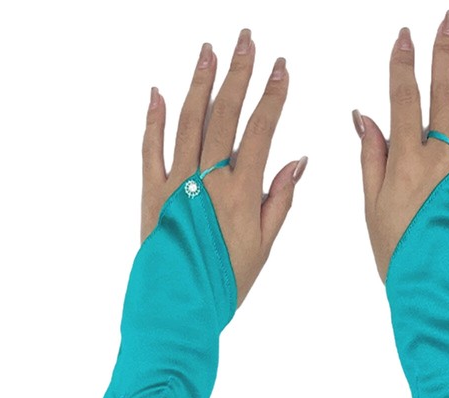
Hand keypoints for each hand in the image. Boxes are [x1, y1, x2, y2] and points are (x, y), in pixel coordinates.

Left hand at [141, 29, 307, 306]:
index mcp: (241, 192)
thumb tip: (297, 160)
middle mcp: (208, 180)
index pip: (261, 130)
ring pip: (189, 121)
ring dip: (200, 83)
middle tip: (246, 40)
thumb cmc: (224, 282)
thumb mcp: (264, 246)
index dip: (273, 95)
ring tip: (209, 51)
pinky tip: (159, 92)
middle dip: (238, 73)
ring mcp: (177, 183)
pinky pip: (151, 148)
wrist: (179, 306)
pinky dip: (155, 118)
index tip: (282, 67)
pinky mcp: (151, 192)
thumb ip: (280, 200)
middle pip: (225, 114)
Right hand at [352, 10, 448, 282]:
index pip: (404, 99)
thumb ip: (371, 158)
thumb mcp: (372, 208)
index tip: (404, 37)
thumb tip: (364, 116)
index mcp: (407, 162)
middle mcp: (443, 158)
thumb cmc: (399, 253)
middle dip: (446, 52)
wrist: (437, 287)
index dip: (403, 65)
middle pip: (445, 93)